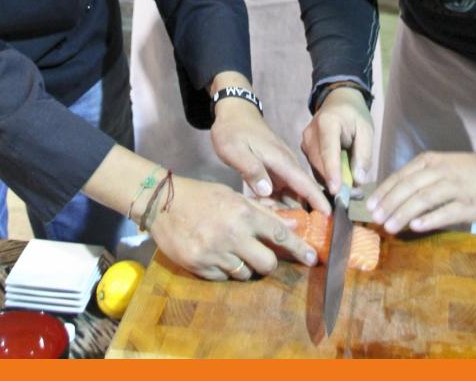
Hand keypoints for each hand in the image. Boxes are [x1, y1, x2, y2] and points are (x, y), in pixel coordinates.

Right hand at [149, 176, 318, 279]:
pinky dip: (224, 270)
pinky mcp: (200, 267)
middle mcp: (232, 234)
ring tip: (231, 251)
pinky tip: (215, 255)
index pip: (278, 233)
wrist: (162, 203)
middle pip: (267, 263)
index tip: (312, 258)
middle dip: (268, 263)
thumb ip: (260, 212)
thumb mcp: (233, 197)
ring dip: (245, 267)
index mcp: (243, 212)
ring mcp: (215, 252)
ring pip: (245, 274)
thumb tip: (289, 225)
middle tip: (262, 257)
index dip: (298, 248)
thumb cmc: (202, 196)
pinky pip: (224, 278)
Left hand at [210, 98, 329, 214]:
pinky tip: (266, 210)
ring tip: (274, 222)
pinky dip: (276, 201)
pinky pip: (280, 189)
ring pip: (289, 192)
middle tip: (287, 229)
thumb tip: (268, 192)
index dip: (317, 200)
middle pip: (299, 192)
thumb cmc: (233, 130)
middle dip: (298, 212)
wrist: (234, 111)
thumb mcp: (235, 150)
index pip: (304, 182)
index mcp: (280, 159)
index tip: (330, 216)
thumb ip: (251, 169)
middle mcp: (285, 164)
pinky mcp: (274, 169)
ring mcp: (280, 166)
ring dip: (285, 208)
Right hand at [301, 86, 373, 195]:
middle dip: (336, 182)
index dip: (332, 171)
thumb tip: (358, 180)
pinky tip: (341, 180)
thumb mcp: (366, 130)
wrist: (338, 102)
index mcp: (327, 123)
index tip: (337, 190)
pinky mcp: (305, 150)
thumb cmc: (355, 116)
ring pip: (317, 169)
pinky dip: (328, 177)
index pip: (328, 150)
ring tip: (351, 188)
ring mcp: (305, 142)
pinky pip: (316, 168)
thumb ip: (364, 154)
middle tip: (355, 195)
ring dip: (333, 181)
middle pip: (320, 164)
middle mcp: (310, 133)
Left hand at [366, 151, 475, 233]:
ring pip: (424, 199)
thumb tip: (390, 198)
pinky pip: (447, 211)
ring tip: (390, 226)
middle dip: (390, 204)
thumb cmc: (463, 173)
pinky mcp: (470, 204)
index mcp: (428, 162)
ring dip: (404, 212)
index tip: (369, 206)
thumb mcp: (438, 167)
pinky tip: (416, 227)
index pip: (401, 176)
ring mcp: (455, 187)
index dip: (384, 191)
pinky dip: (430, 218)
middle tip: (375, 219)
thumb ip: (417, 179)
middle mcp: (439, 172)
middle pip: (409, 187)